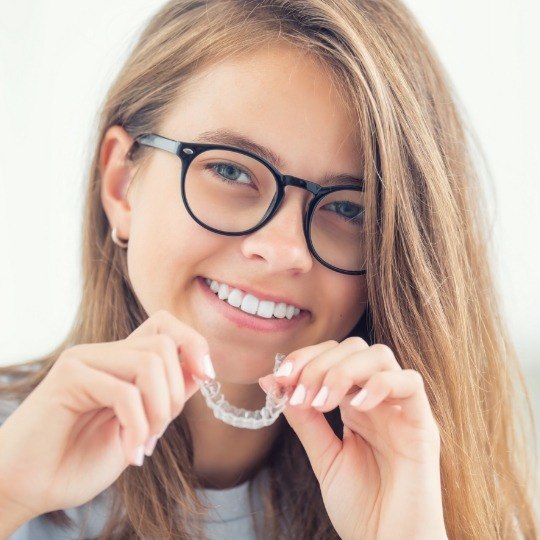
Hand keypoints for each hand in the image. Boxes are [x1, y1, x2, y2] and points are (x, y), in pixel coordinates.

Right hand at [0, 310, 213, 520]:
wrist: (27, 488)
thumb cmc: (80, 459)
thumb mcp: (140, 427)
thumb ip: (166, 397)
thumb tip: (201, 370)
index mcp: (120, 361)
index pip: (165, 325)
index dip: (194, 343)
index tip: (208, 375)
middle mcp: (103, 353)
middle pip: (164, 343)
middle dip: (176, 393)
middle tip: (158, 432)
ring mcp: (84, 360)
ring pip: (150, 362)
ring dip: (159, 411)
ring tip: (143, 444)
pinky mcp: (68, 378)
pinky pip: (124, 392)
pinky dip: (137, 427)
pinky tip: (130, 454)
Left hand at [259, 338, 446, 539]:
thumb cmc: (362, 507)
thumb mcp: (323, 455)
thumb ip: (303, 418)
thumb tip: (271, 380)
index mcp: (356, 404)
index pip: (334, 355)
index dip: (306, 358)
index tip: (279, 378)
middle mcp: (379, 400)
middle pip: (355, 348)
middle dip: (319, 362)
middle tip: (299, 392)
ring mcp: (402, 410)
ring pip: (380, 356)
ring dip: (343, 371)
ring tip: (321, 402)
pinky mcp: (423, 425)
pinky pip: (410, 384)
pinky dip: (379, 384)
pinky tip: (354, 407)